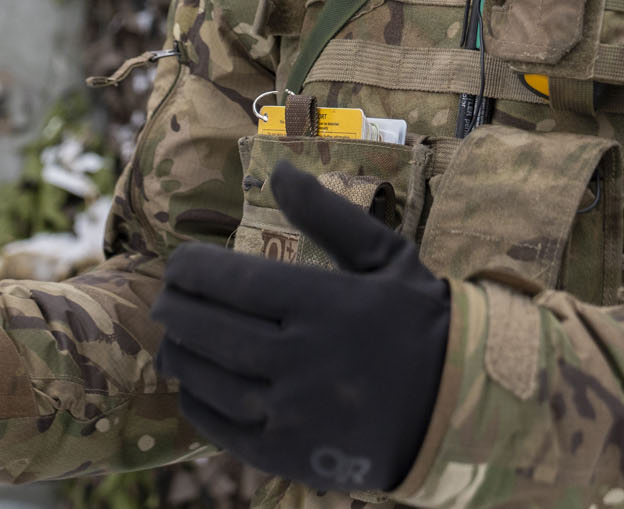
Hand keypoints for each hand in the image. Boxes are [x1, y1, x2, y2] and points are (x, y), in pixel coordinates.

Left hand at [151, 162, 449, 493]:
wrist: (459, 404)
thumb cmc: (418, 320)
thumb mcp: (386, 255)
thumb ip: (328, 214)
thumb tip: (278, 170)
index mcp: (323, 302)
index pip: (231, 280)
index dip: (191, 269)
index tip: (179, 264)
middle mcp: (302, 357)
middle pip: (209, 329)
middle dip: (175, 309)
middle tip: (164, 298)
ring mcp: (293, 411)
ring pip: (210, 380)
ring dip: (180, 355)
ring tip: (174, 338)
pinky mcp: (289, 454)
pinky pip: (224, 429)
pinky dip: (198, 404)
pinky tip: (195, 385)